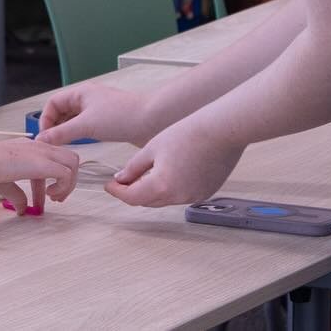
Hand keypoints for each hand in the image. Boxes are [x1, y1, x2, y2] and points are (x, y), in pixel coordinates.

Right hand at [0, 139, 79, 215]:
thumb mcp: (4, 184)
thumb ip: (16, 195)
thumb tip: (21, 209)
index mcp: (30, 148)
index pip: (52, 160)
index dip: (53, 181)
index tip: (47, 197)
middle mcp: (39, 147)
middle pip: (69, 158)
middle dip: (68, 179)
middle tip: (56, 198)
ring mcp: (42, 152)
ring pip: (73, 162)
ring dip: (69, 183)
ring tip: (55, 197)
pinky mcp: (43, 162)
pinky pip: (66, 174)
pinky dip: (63, 186)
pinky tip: (49, 195)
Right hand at [35, 83, 156, 146]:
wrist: (152, 120)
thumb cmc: (122, 116)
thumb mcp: (86, 125)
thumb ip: (61, 133)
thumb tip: (42, 140)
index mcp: (80, 93)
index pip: (53, 103)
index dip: (45, 119)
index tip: (45, 137)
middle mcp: (88, 99)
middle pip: (61, 112)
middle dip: (54, 127)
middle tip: (51, 145)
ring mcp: (97, 111)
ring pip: (73, 121)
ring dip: (66, 133)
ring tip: (63, 148)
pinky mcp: (107, 122)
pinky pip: (85, 128)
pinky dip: (78, 136)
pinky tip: (79, 147)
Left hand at [105, 118, 244, 207]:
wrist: (221, 130)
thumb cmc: (188, 133)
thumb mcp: (152, 147)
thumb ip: (134, 167)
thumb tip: (121, 179)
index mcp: (162, 186)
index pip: (132, 197)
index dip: (118, 192)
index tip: (109, 186)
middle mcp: (179, 197)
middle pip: (149, 201)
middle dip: (134, 191)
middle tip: (124, 180)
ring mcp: (194, 196)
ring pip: (166, 199)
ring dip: (154, 190)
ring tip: (147, 173)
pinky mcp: (206, 192)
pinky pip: (183, 195)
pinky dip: (172, 188)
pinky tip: (171, 172)